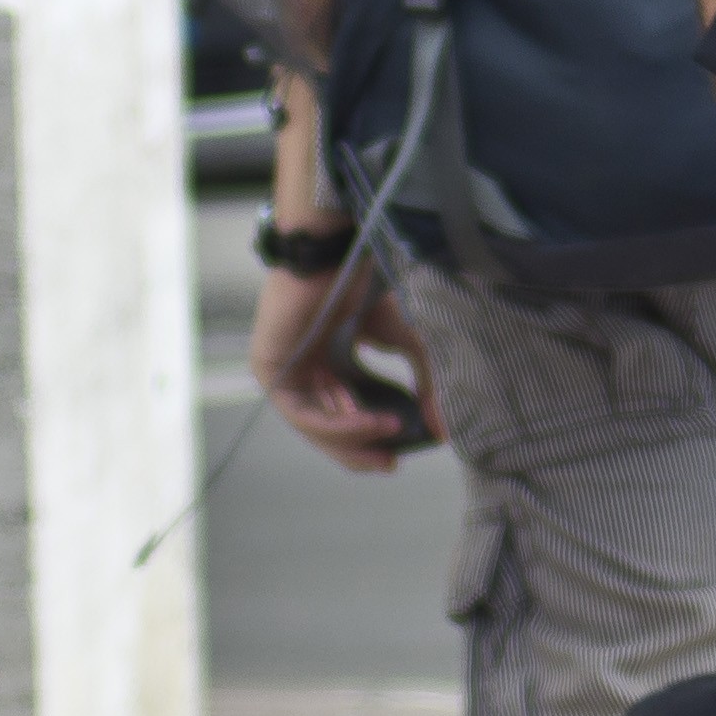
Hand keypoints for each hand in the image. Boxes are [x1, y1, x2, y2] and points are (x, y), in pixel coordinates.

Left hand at [250, 252, 430, 471]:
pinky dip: (337, 424)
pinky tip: (369, 424)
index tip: (403, 452)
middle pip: (329, 426)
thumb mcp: (407, 339)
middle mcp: (307, 369)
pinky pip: (302, 413)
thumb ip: (426, 383)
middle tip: (390, 463)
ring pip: (316, 425)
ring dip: (354, 436)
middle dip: (361, 449)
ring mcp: (285, 371)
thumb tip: (445, 430)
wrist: (335, 252)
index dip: (373, 438)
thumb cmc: (367, 284)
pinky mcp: (270, 371)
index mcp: (334, 361)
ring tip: (390, 435)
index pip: (349, 411)